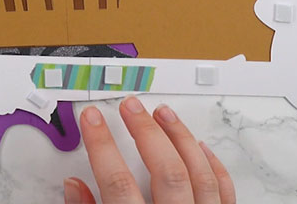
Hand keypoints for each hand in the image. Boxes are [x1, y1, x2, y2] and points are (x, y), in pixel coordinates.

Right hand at [64, 97, 235, 203]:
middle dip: (146, 132)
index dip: (102, 146)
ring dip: (181, 138)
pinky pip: (222, 192)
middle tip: (131, 106)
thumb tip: (74, 186)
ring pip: (198, 174)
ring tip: (163, 113)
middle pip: (166, 171)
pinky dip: (212, 166)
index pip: (118, 183)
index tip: (92, 119)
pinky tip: (200, 147)